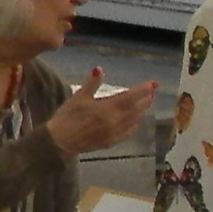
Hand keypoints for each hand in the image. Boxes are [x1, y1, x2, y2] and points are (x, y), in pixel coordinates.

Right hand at [42, 71, 162, 158]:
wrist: (60, 142)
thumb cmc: (67, 117)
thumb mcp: (78, 97)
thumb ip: (91, 83)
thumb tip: (99, 69)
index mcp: (107, 108)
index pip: (130, 97)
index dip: (143, 90)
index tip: (153, 84)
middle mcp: (115, 121)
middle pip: (136, 109)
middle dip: (146, 99)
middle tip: (153, 91)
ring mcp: (114, 133)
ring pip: (134, 121)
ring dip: (142, 111)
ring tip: (147, 103)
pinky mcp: (111, 142)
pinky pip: (128, 132)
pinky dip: (134, 124)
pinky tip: (135, 121)